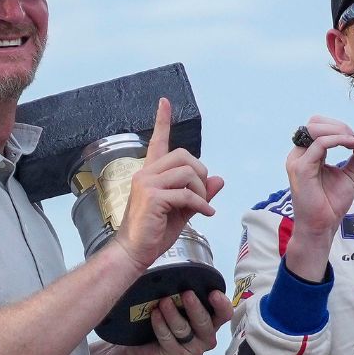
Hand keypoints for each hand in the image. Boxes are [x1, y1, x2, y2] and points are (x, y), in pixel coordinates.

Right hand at [112, 98, 225, 271]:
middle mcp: (146, 174)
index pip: (157, 141)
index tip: (165, 102)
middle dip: (200, 172)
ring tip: (201, 206)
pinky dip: (201, 204)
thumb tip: (219, 180)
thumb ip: (199, 193)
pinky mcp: (152, 197)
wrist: (134, 253)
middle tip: (202, 193)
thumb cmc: (154, 233)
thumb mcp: (183, 210)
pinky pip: (187, 194)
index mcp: (150, 174)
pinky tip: (205, 214)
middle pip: (183, 155)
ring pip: (187, 173)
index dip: (162, 121)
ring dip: (201, 190)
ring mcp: (147, 184)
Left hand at [138, 290, 233, 354]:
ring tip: (162, 302)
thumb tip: (176, 249)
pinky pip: (170, 340)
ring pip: (185, 331)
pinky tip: (154, 315)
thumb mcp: (171, 295)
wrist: (137, 341)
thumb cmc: (160, 314)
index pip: (225, 314)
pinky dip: (161, 326)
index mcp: (210, 318)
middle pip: (206, 323)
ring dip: (173, 315)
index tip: (213, 293)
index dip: (222, 304)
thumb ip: (182, 283)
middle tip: (186, 293)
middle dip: (195, 307)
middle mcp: (206, 335)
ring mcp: (193, 349)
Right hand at [284, 115, 353, 280]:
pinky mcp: (301, 168)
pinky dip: (338, 140)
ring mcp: (297, 160)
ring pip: (315, 129)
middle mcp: (299, 155)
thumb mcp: (351, 175)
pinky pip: (320, 144)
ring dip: (339, 131)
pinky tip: (351, 146)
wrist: (322, 227)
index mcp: (307, 155)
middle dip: (338, 126)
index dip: (338, 127)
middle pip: (314, 122)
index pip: (318, 127)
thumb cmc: (331, 204)